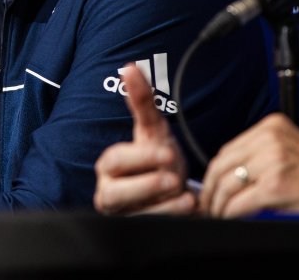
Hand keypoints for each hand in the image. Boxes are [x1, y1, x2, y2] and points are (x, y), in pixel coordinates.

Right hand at [93, 64, 195, 214]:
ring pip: (134, 215)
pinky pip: (150, 229)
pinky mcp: (137, 232)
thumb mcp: (153, 131)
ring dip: (161, 206)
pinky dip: (170, 219)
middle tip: (172, 179)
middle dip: (145, 185)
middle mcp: (110, 192)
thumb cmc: (159, 159)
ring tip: (186, 198)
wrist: (173, 194)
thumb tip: (130, 66)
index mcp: (110, 166)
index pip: (115, 161)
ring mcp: (123, 216)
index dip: (139, 157)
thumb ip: (141, 100)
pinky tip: (188, 210)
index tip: (167, 153)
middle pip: (116, 193)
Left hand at [199, 112, 298, 218]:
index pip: (228, 149)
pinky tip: (229, 216)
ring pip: (227, 183)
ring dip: (218, 202)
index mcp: (269, 126)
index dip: (213, 171)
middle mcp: (268, 139)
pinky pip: (241, 201)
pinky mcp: (274, 185)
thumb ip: (256, 155)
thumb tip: (225, 178)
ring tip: (216, 212)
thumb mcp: (285, 150)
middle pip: (222, 164)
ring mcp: (271, 161)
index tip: (209, 185)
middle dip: (210, 188)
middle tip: (207, 203)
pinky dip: (230, 212)